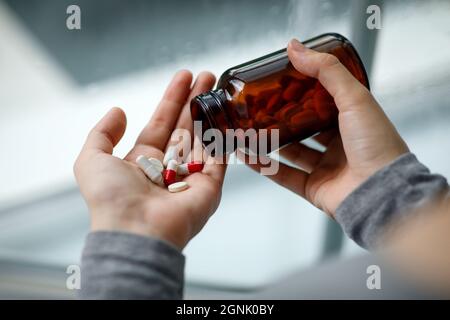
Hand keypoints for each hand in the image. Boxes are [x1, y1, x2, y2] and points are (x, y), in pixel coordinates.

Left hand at [74, 70, 225, 249]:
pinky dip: (225, 136)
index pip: (161, 123)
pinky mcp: (210, 186)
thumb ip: (102, 134)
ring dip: (212, 111)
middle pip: (186, 126)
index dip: (172, 100)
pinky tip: (230, 114)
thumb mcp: (92, 160)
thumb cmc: (111, 198)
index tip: (183, 77)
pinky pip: (219, 157)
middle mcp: (169, 167)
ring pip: (204, 137)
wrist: (136, 229)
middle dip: (196, 100)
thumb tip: (119, 111)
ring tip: (220, 86)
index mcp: (143, 162)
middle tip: (208, 76)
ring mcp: (191, 176)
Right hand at [239, 39, 408, 216]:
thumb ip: (326, 71)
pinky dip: (265, 166)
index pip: (322, 103)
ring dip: (269, 142)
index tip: (279, 82)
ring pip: (291, 152)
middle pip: (304, 128)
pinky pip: (284, 176)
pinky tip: (248, 155)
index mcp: (352, 121)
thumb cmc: (377, 145)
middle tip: (260, 107)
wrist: (381, 192)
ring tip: (248, 130)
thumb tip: (295, 48)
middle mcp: (339, 144)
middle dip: (281, 118)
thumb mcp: (354, 97)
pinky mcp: (314, 188)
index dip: (301, 92)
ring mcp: (325, 167)